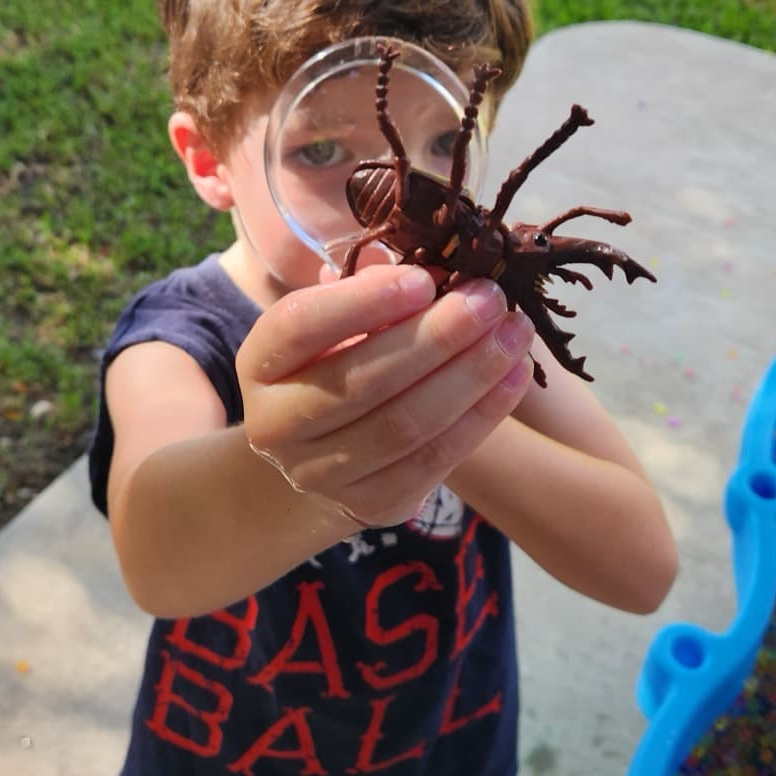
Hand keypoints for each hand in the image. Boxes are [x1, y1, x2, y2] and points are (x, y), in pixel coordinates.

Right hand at [238, 265, 534, 527]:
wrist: (321, 457)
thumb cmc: (335, 365)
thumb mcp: (335, 325)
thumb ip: (368, 294)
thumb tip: (428, 269)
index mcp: (260, 364)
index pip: (298, 327)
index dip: (360, 302)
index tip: (423, 278)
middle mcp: (276, 426)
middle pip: (362, 381)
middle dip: (436, 336)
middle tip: (490, 299)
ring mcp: (321, 474)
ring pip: (404, 425)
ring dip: (470, 375)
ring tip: (513, 334)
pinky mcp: (374, 506)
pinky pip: (435, 461)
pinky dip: (482, 416)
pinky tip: (515, 376)